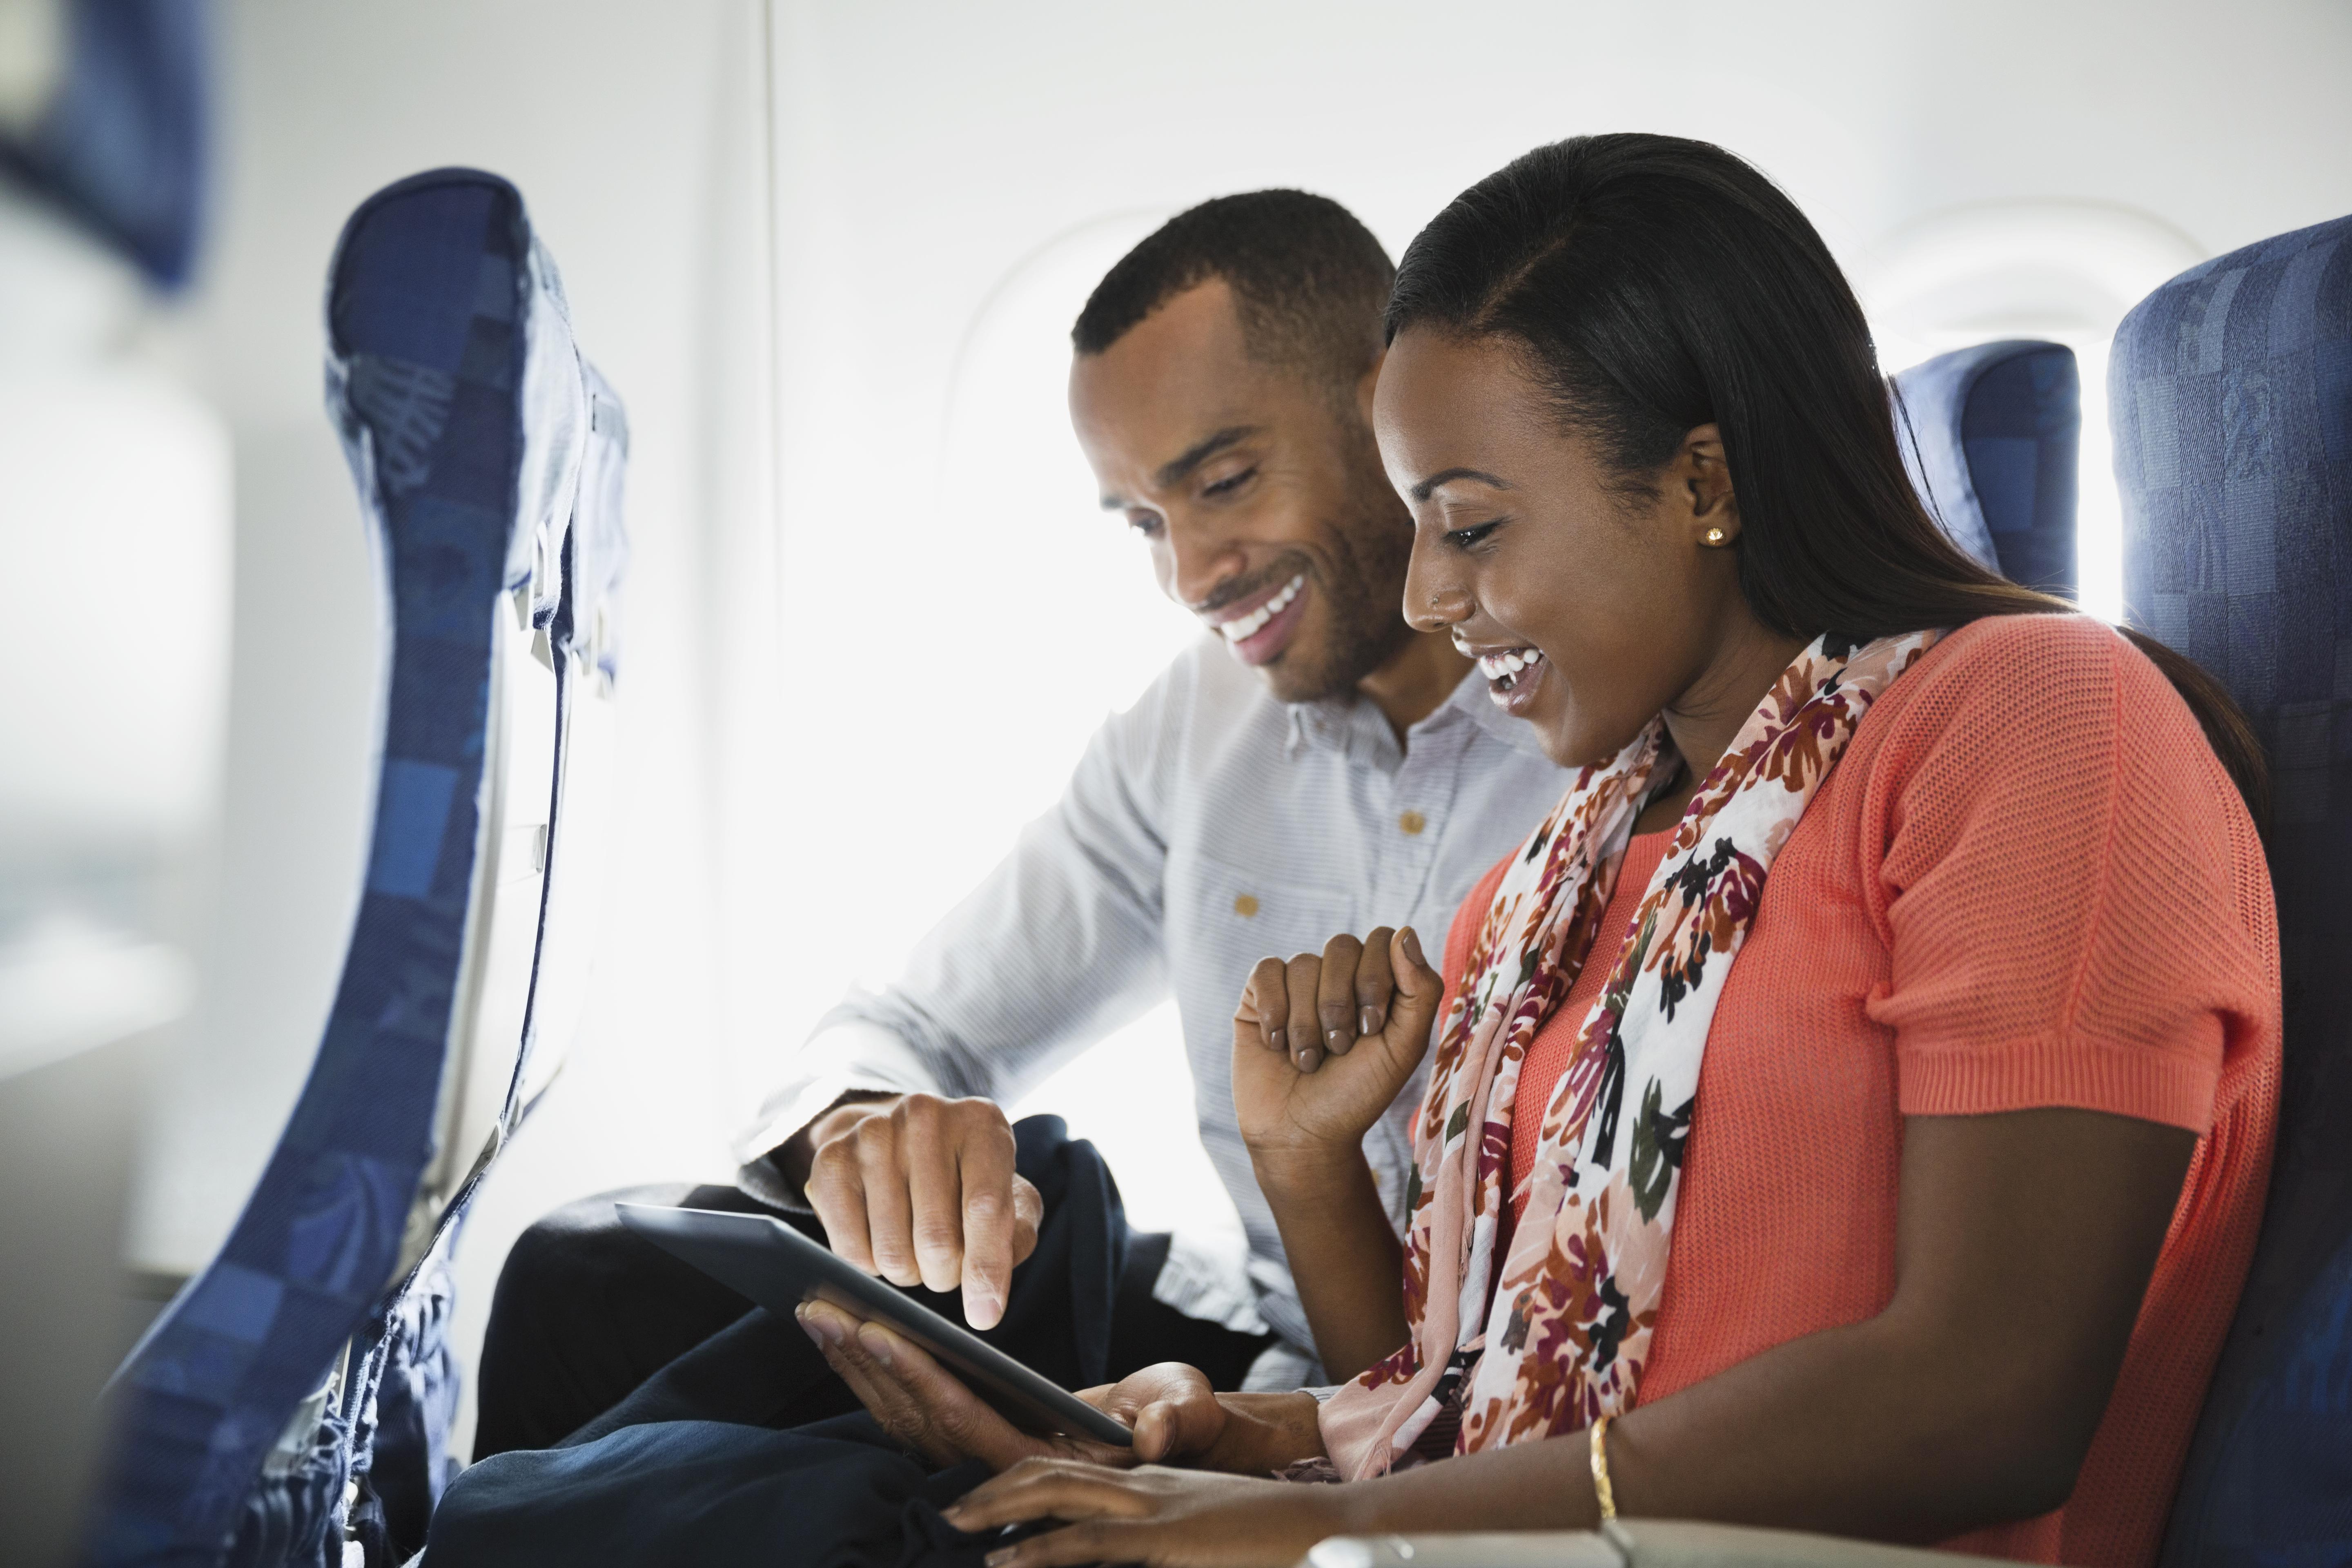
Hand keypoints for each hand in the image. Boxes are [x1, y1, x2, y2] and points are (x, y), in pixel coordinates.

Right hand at [786, 1093, 1042, 1327]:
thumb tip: (988, 1290)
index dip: (986, 1268)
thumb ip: (1016, 1235)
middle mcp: (926, 1117)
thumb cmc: (964, 1177)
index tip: (985, 1316)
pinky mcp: (832, 1159)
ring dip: (909, 1275)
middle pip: (937, 1239)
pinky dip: (870, 1269)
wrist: (897, 1136)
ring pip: (892, 1253)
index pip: (986, 1207)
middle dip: (946, 1276)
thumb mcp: (1009, 1196)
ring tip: (915, 1251)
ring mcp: (874, 1134)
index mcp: (981, 1123)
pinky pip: (851, 1251)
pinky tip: (881, 1244)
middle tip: (946, 1267)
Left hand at [797, 1300, 1220, 1468]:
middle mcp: (997, 1469)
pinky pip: (909, 1407)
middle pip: (915, 1418)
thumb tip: (1150, 1434)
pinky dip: (874, 1371)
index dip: (916, 1378)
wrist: (1170, 1442)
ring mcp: (978, 1458)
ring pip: (901, 1416)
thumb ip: (1175, 1420)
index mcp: (1039, 1464)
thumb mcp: (1185, 1413)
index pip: (962, 1421)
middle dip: (864, 1361)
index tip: (874, 1332)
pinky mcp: (971, 1438)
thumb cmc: (1178, 1420)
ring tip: (816, 1311)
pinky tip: (846, 1334)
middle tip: (819, 1307)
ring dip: (856, 1365)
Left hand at [943, 1459, 1346, 1567]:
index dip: (1011, 1473)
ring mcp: (1154, 1506)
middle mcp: (1141, 1482)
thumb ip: (1147, 1537)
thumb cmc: (1262, 1539)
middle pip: (1046, 1468)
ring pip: (1056, 1492)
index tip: (970, 1495)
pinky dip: (1042, 1550)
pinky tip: (1008, 1562)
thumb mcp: (1194, 1530)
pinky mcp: (1169, 1537)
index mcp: (1146, 1479)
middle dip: (987, 1484)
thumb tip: (1099, 1555)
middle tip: (943, 1510)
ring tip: (954, 1528)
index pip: (1064, 1463)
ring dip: (997, 1508)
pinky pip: (1092, 1538)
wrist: (1325, 1529)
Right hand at [1232, 927, 1442, 1163]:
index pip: (1382, 939)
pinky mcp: (1259, 996)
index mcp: (1376, 982)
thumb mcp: (1403, 1048)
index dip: (1375, 978)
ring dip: (1308, 1023)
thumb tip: (1405, 931)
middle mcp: (1336, 975)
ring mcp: (1296, 984)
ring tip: (1308, 1061)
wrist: (1303, 1135)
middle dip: (1341, 1003)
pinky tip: (1278, 1046)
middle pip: (1341, 945)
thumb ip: (1419, 990)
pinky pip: (1266, 972)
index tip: (1371, 1029)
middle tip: (1339, 1048)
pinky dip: (1275, 1012)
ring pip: (1303, 964)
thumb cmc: (1357, 1094)